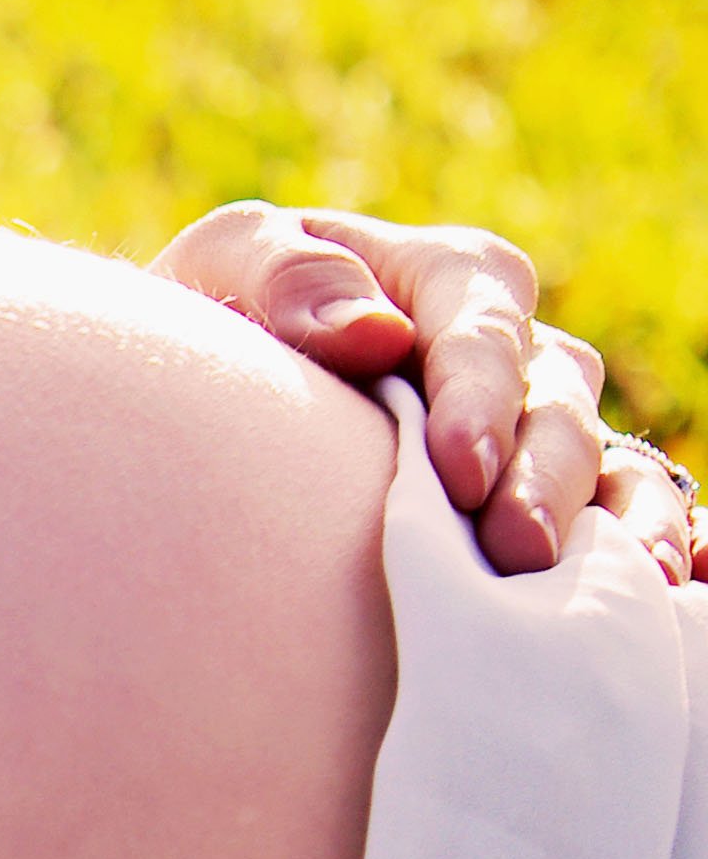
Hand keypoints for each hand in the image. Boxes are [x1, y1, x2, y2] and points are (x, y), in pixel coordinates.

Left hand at [155, 203, 688, 581]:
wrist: (205, 383)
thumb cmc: (224, 308)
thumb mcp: (231, 260)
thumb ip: (290, 278)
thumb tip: (375, 332)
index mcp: (453, 280)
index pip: (485, 335)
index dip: (479, 400)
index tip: (459, 470)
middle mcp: (513, 352)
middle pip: (554, 411)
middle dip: (542, 481)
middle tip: (516, 550)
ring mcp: (534, 424)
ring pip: (600, 467)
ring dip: (607, 527)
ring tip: (612, 588)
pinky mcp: (538, 491)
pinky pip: (615, 515)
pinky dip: (642, 547)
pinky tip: (653, 597)